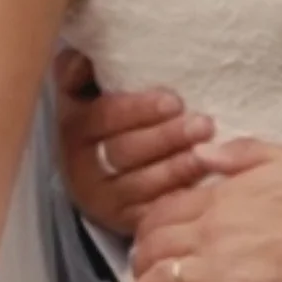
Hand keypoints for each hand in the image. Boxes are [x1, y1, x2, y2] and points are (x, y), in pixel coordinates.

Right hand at [55, 47, 214, 226]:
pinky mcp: (126, 221)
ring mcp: (104, 199)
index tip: (174, 101)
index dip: (138, 110)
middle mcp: (82, 166)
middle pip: (125, 152)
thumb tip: (81, 59)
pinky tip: (204, 184)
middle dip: (166, 138)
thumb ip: (79, 71)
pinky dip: (179, 198)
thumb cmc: (105, 119)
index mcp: (74, 128)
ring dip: (177, 168)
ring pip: (141, 185)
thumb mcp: (84, 93)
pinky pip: (153, 213)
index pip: (103, 118)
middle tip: (203, 124)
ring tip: (207, 152)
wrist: (95, 173)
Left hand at [129, 143, 281, 281]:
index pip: (163, 212)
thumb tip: (202, 151)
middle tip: (142, 270)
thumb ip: (239, 153)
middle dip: (140, 260)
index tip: (148, 237)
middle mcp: (206, 235)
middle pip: (153, 248)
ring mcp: (213, 272)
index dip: (148, 226)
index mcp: (216, 200)